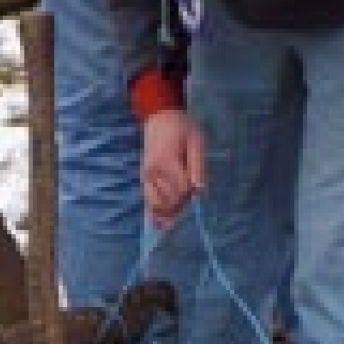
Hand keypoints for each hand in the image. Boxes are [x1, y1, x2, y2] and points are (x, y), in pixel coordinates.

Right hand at [141, 109, 204, 228]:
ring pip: (158, 204)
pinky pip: (148, 200)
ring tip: (176, 218)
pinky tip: (161, 225)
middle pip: (169, 200)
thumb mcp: (196, 140)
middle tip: (190, 199)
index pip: (181, 189)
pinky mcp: (144, 179)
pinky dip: (154, 214)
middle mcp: (153, 171)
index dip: (192, 193)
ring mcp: (146, 176)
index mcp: (166, 161)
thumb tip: (199, 191)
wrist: (159, 118)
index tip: (198, 189)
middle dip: (182, 205)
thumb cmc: (182, 127)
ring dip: (170, 212)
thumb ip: (198, 165)